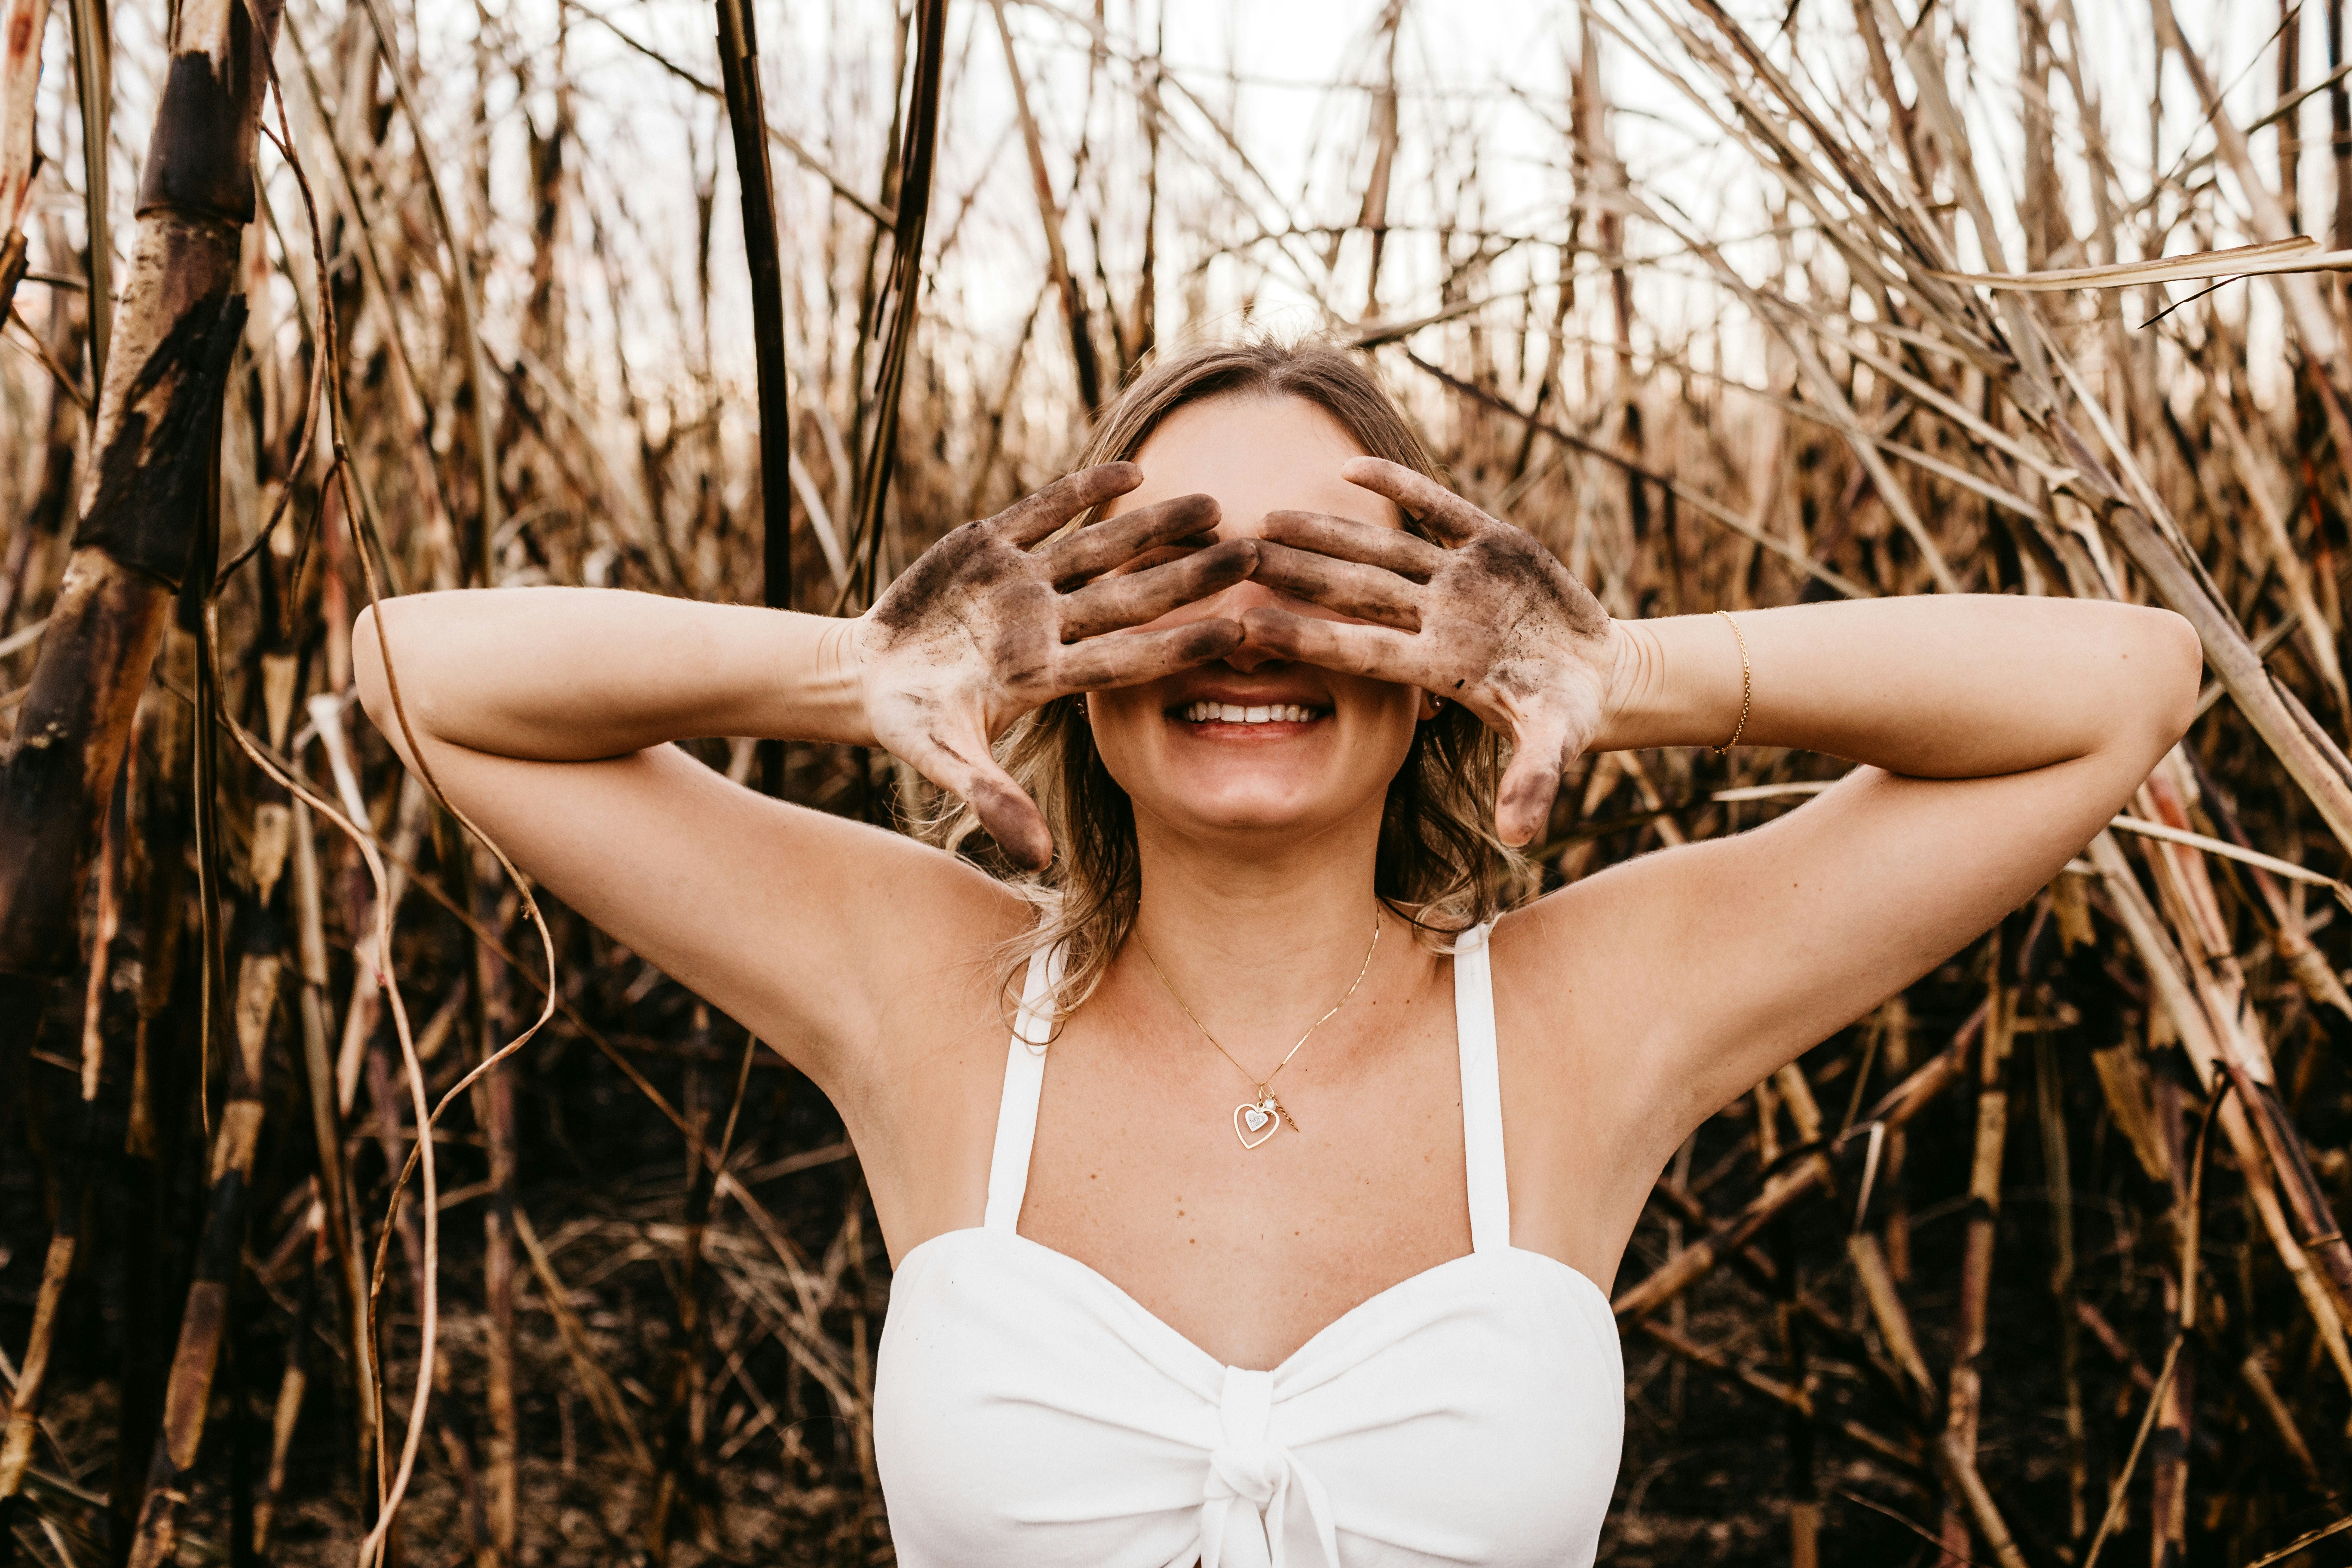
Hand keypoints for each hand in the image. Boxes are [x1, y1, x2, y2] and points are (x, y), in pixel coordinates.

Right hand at [853, 463, 1255, 867]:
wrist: (864, 676)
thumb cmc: (909, 723)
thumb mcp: (942, 759)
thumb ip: (991, 800)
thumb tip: (1038, 860)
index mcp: (1045, 676)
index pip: (1128, 659)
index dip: (1182, 645)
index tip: (1240, 634)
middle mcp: (1047, 625)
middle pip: (1132, 596)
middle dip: (1191, 576)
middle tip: (1257, 554)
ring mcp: (1022, 583)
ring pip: (1100, 548)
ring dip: (1153, 525)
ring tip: (1214, 502)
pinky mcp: (988, 545)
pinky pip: (1044, 512)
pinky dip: (1083, 490)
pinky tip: (1134, 468)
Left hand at [1244, 458, 1614, 846]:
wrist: (1599, 672)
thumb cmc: (1567, 711)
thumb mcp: (1556, 741)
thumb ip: (1534, 781)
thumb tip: (1519, 837)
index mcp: (1438, 666)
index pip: (1358, 650)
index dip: (1305, 637)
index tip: (1248, 626)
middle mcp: (1436, 618)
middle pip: (1353, 593)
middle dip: (1295, 574)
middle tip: (1232, 557)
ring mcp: (1459, 579)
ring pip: (1382, 549)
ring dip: (1326, 531)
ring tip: (1265, 516)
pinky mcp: (1491, 543)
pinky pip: (1438, 510)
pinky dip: (1401, 488)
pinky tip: (1349, 467)